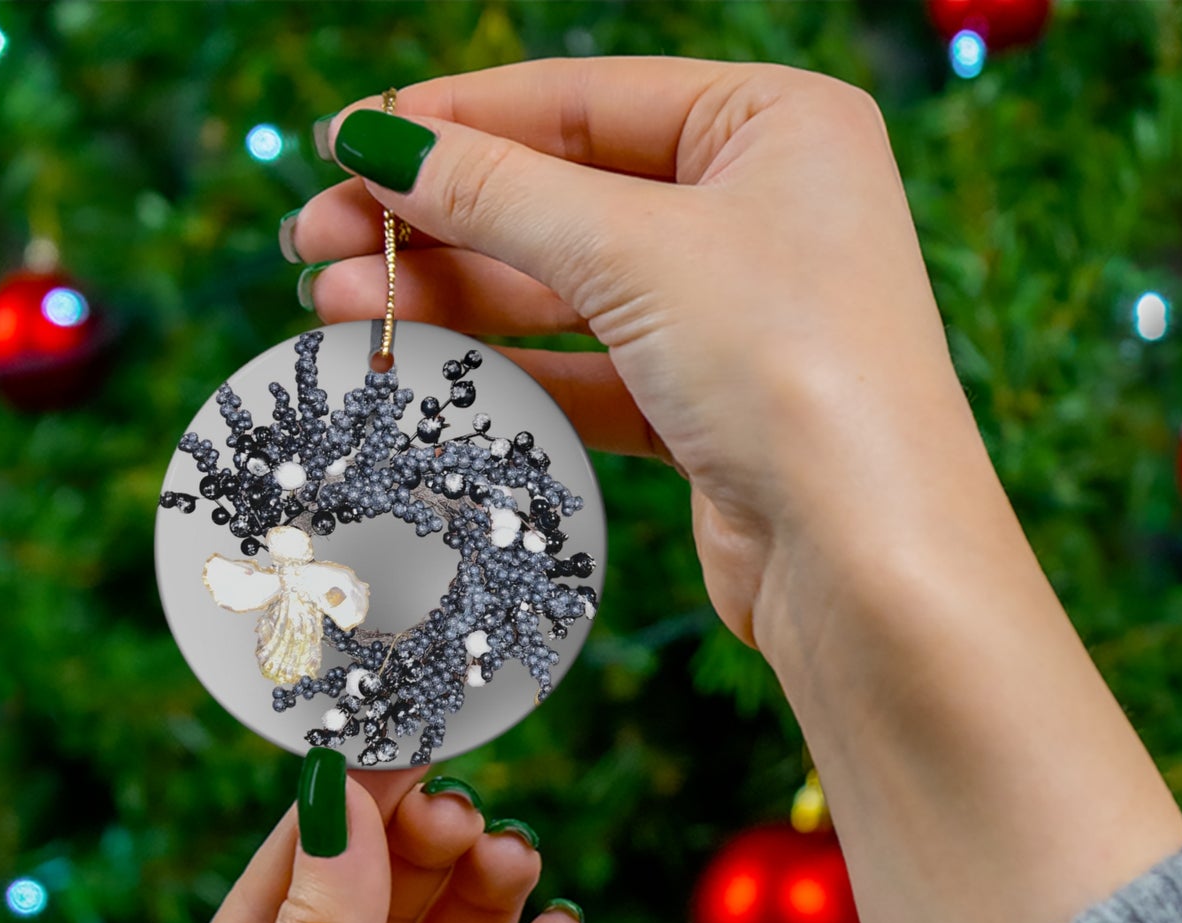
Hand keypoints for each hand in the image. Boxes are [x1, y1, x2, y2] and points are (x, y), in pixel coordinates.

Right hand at [289, 56, 981, 654]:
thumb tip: (378, 142)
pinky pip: (590, 370)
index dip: (455, 120)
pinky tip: (420, 365)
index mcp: (776, 125)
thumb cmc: (789, 368)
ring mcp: (736, 315)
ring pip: (568, 289)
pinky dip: (508, 368)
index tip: (343, 142)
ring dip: (454, 297)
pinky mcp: (709, 408)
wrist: (867, 563)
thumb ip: (499, 193)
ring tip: (335, 305)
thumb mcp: (635, 252)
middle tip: (314, 241)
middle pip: (565, 195)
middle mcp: (762, 210)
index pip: (583, 100)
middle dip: (437, 219)